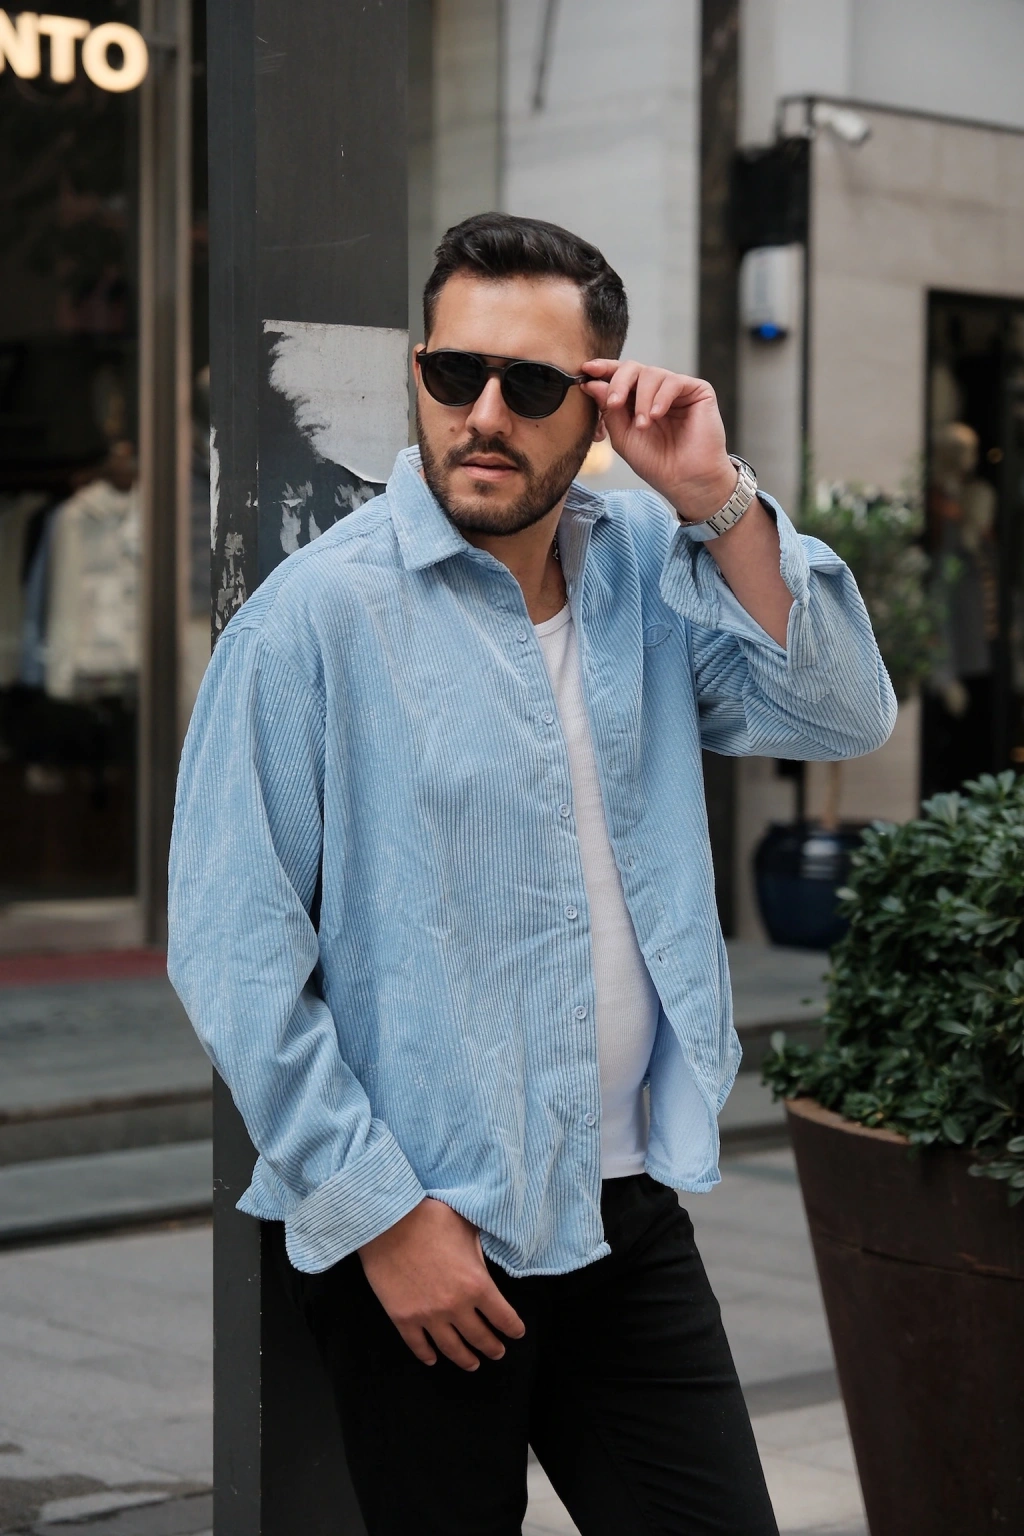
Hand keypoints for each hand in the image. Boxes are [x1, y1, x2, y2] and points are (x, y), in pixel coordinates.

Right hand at [358, 1197, 524, 1370]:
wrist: (388, 1222)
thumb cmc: (430, 1218)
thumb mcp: (467, 1228)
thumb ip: (480, 1252)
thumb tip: (486, 1263)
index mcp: (477, 1284)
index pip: (504, 1317)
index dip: (513, 1328)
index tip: (516, 1333)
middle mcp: (456, 1307)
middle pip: (480, 1337)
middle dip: (493, 1347)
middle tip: (498, 1352)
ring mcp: (428, 1316)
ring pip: (452, 1348)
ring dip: (465, 1359)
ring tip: (473, 1364)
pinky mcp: (403, 1318)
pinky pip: (418, 1345)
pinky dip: (426, 1355)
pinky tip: (432, 1359)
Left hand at [580, 360, 736, 521]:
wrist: (685, 480)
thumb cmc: (656, 463)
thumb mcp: (623, 437)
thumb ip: (609, 410)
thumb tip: (592, 383)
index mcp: (636, 400)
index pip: (618, 376)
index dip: (603, 369)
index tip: (586, 370)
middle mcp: (656, 391)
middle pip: (633, 368)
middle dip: (619, 383)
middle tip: (614, 404)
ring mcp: (676, 390)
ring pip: (651, 373)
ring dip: (642, 400)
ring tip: (643, 425)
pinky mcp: (697, 391)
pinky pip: (674, 381)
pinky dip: (661, 397)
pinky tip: (657, 415)